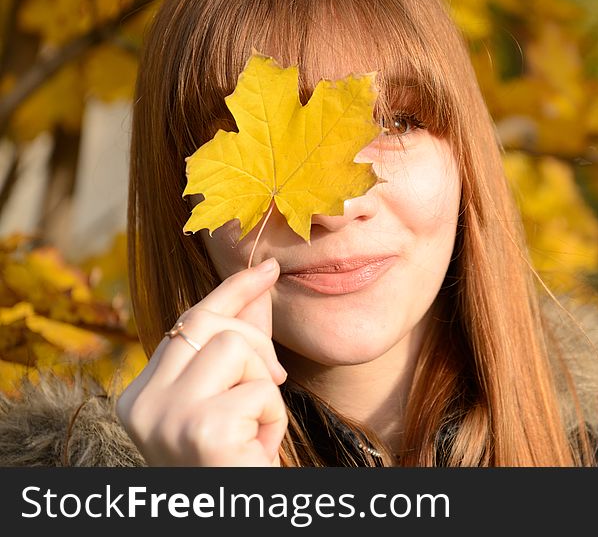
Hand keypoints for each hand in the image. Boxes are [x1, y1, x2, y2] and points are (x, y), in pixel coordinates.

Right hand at [116, 258, 287, 465]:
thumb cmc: (235, 464)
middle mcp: (141, 405)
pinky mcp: (201, 432)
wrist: (238, 515)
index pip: (187, 322)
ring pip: (235, 347)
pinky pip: (260, 391)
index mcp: (140, 397)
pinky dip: (273, 420)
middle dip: (257, 343)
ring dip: (264, 388)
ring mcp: (165, 419)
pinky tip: (256, 452)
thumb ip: (240, 344)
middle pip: (211, 325)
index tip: (267, 269)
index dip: (231, 291)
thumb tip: (263, 279)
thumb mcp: (231, 400)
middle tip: (272, 385)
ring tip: (255, 430)